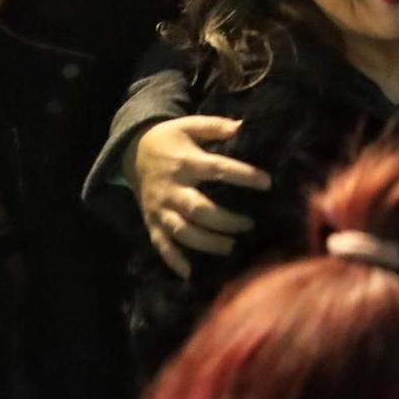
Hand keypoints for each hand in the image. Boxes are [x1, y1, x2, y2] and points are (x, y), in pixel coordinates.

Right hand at [126, 115, 270, 278]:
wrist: (132, 151)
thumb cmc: (170, 138)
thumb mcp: (190, 125)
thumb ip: (216, 126)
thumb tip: (244, 126)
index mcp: (186, 162)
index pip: (217, 169)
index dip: (243, 175)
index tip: (267, 183)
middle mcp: (172, 188)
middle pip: (198, 209)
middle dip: (225, 220)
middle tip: (249, 224)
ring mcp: (160, 208)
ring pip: (181, 231)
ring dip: (206, 242)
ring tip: (231, 247)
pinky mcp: (151, 221)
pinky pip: (160, 244)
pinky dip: (172, 260)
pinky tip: (189, 273)